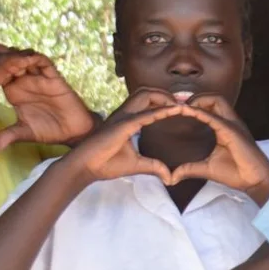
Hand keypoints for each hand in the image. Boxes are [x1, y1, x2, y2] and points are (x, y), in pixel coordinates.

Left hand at [0, 42, 79, 151]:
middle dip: (2, 59)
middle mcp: (25, 82)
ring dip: (17, 56)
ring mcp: (39, 78)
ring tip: (12, 62)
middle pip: (9, 61)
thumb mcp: (23, 133)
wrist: (73, 132)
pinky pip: (44, 62)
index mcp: (14, 92)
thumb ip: (6, 136)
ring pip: (24, 58)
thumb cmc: (49, 131)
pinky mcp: (53, 77)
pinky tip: (29, 62)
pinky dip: (35, 58)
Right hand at [62, 89, 180, 184]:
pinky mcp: (123, 125)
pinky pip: (145, 114)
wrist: (85, 168)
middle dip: (166, 94)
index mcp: (128, 119)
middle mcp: (125, 114)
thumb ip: (154, 167)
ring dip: (165, 97)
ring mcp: (123, 117)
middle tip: (183, 104)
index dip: (165, 102)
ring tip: (180, 106)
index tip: (183, 108)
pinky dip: (162, 111)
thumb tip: (170, 177)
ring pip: (145, 94)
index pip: (148, 102)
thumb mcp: (137, 165)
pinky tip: (176, 111)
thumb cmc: (106, 164)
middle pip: (147, 92)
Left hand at [165, 94, 268, 198]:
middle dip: (197, 97)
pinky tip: (186, 112)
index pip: (212, 107)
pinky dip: (199, 112)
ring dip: (199, 100)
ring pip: (217, 99)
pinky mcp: (232, 131)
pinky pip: (214, 116)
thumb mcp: (207, 169)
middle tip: (179, 107)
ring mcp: (233, 125)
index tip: (177, 110)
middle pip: (215, 98)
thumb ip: (189, 169)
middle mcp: (230, 123)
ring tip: (183, 108)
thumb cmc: (237, 173)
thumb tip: (172, 178)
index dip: (195, 105)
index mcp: (225, 128)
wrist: (255, 181)